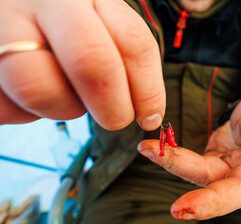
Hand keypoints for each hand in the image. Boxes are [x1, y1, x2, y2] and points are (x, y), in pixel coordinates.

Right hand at [0, 0, 164, 129]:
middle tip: (116, 118)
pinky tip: (30, 94)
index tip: (150, 117)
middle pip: (91, 62)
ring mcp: (4, 28)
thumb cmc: (61, 24)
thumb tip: (150, 114)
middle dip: (113, 107)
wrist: (6, 8)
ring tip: (64, 95)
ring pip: (41, 89)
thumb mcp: (97, 20)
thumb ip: (124, 51)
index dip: (149, 90)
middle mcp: (44, 2)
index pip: (132, 42)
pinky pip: (8, 107)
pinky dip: (25, 112)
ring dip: (64, 108)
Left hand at [138, 95, 240, 219]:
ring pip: (194, 173)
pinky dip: (168, 154)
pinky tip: (150, 146)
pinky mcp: (207, 162)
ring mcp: (220, 170)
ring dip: (169, 163)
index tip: (185, 207)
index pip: (240, 190)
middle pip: (214, 190)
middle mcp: (238, 175)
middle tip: (173, 209)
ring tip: (146, 148)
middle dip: (192, 199)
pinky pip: (186, 161)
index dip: (214, 202)